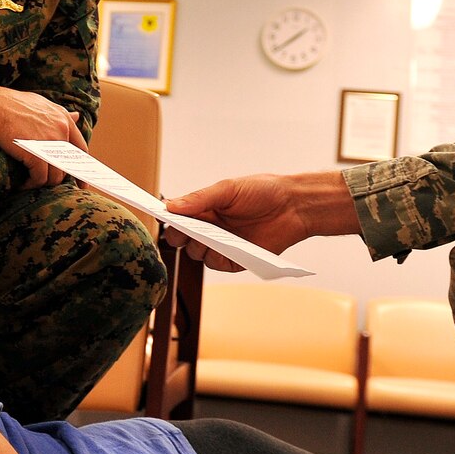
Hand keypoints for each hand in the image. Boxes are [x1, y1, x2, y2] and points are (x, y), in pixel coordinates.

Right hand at [0, 85, 84, 185]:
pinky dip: (31, 184)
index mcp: (63, 119)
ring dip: (42, 182)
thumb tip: (77, 115)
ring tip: (30, 181)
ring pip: (54, 176)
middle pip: (67, 166)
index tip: (81, 181)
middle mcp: (61, 131)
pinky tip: (22, 184)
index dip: (80, 167)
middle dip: (57, 178)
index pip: (80, 148)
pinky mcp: (36, 154)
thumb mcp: (41, 104)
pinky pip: (40, 179)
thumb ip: (60, 114)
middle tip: (44, 183)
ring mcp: (50, 143)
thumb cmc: (10, 104)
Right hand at [163, 171, 359, 270]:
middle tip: (184, 232)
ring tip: (210, 239)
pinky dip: (217, 259)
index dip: (169, 219)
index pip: (179, 217)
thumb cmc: (262, 191)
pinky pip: (218, 264)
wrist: (294, 206)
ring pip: (198, 254)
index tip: (160, 218)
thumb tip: (170, 206)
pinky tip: (225, 250)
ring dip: (199, 248)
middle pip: (183, 239)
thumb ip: (199, 198)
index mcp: (206, 208)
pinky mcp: (236, 259)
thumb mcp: (228, 189)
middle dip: (180, 237)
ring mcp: (223, 244)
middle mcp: (211, 227)